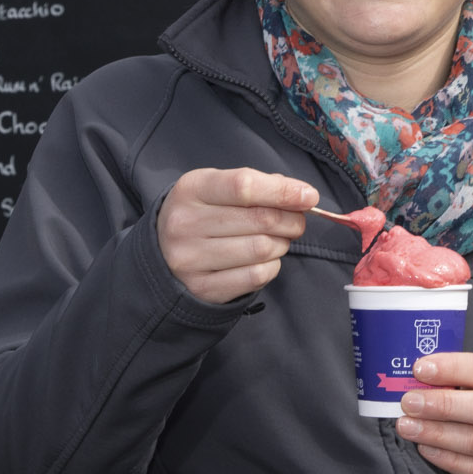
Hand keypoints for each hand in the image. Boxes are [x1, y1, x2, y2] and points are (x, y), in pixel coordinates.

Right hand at [157, 167, 319, 304]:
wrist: (163, 252)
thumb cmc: (203, 213)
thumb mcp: (219, 187)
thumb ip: (259, 185)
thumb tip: (302, 195)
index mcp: (191, 189)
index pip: (243, 186)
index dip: (282, 191)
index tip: (309, 196)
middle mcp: (185, 224)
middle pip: (259, 220)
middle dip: (291, 219)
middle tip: (297, 221)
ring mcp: (190, 259)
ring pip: (261, 249)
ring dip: (281, 244)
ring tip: (277, 239)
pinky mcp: (202, 288)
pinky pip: (256, 276)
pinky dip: (272, 266)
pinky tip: (265, 259)